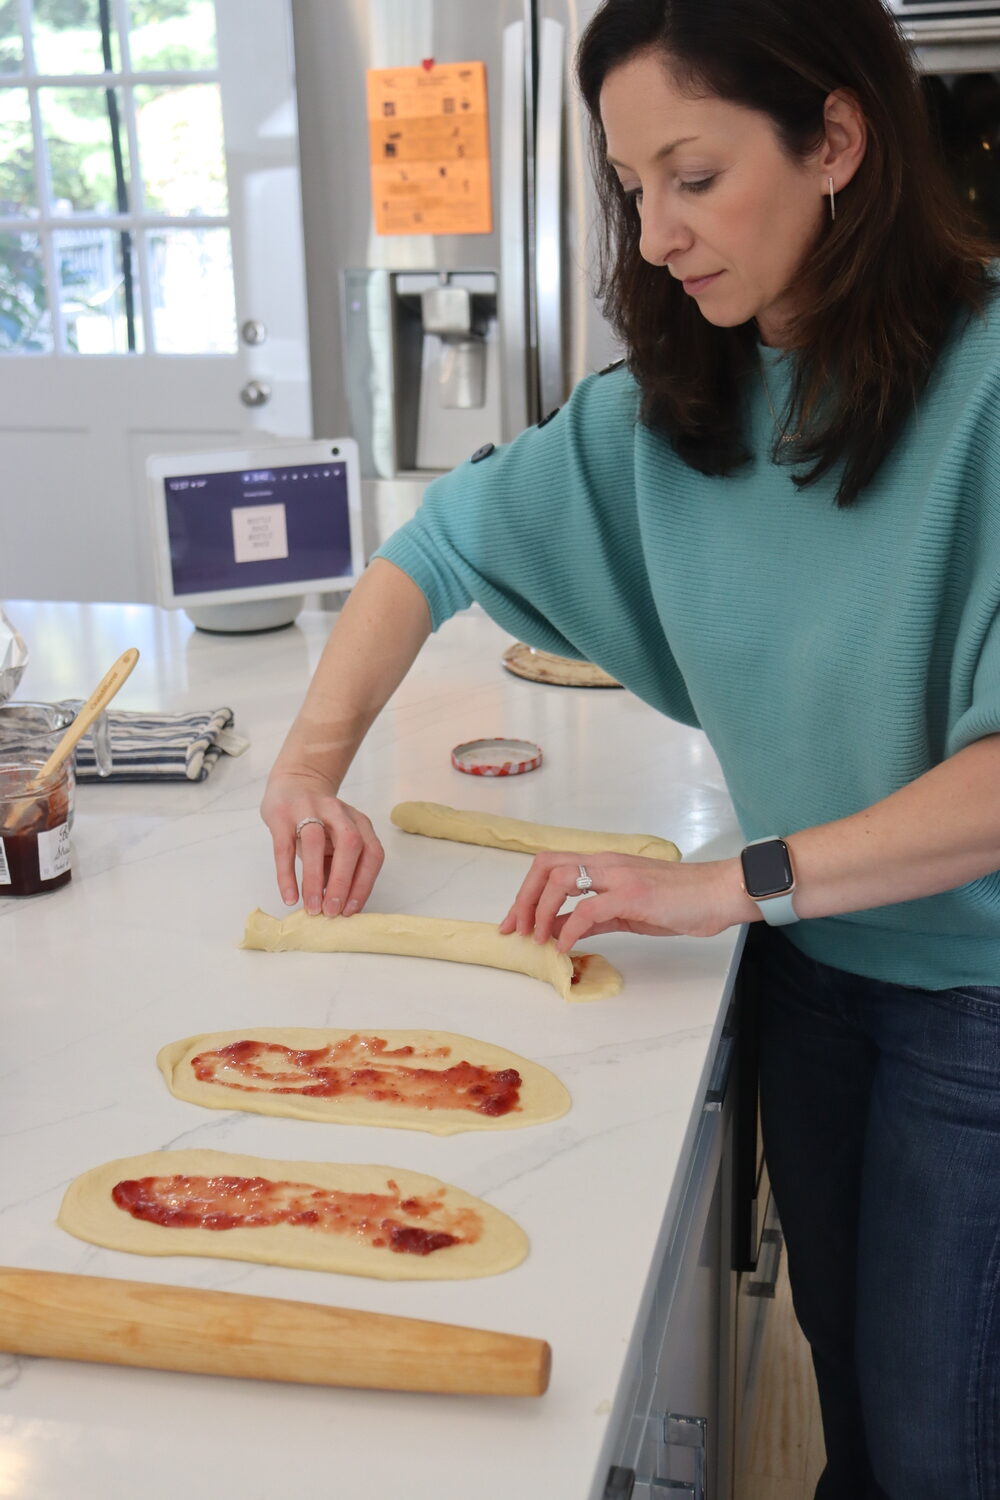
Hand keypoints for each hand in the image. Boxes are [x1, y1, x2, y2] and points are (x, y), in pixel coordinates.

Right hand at [261, 770, 383, 916]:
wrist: (295, 782)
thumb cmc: (320, 821)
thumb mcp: (336, 841)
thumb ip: (338, 867)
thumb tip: (338, 906)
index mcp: (359, 822)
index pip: (372, 853)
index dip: (364, 883)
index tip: (352, 910)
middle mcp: (339, 813)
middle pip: (350, 845)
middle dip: (343, 881)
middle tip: (333, 912)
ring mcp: (310, 810)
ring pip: (316, 843)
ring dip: (314, 879)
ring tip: (312, 908)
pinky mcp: (282, 814)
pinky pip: (284, 847)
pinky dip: (287, 874)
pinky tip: (290, 896)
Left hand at [498, 851, 753, 951]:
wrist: (718, 894)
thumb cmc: (679, 901)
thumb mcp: (626, 910)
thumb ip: (592, 918)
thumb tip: (560, 930)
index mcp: (602, 864)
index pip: (549, 865)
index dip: (525, 892)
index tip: (515, 922)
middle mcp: (605, 863)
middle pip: (545, 866)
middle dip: (523, 899)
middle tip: (517, 930)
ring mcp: (618, 876)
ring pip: (560, 880)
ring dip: (541, 911)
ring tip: (539, 939)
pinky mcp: (632, 895)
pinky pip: (588, 909)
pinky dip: (568, 929)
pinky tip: (565, 947)